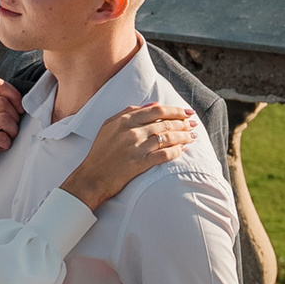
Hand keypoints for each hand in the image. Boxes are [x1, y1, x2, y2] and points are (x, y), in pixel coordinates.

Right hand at [0, 78, 23, 205]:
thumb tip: (25, 98)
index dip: (14, 95)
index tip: (20, 109)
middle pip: (3, 102)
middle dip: (14, 117)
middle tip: (12, 129)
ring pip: (4, 118)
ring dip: (12, 130)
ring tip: (8, 137)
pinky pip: (0, 136)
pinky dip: (6, 143)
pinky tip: (1, 147)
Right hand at [61, 102, 195, 213]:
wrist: (91, 177)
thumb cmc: (100, 152)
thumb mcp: (108, 126)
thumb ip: (128, 112)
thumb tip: (152, 105)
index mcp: (125, 120)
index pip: (157, 110)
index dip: (175, 110)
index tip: (186, 112)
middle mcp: (132, 131)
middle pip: (165, 123)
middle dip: (183, 122)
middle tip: (193, 124)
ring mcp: (136, 148)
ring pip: (167, 138)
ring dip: (183, 136)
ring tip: (192, 136)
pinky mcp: (140, 164)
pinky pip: (164, 155)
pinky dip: (176, 152)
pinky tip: (182, 150)